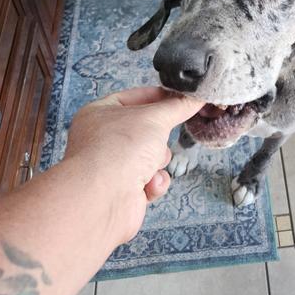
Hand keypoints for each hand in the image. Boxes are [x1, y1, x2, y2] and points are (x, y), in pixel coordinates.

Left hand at [64, 87, 203, 244]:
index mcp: (100, 113)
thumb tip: (195, 98)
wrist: (104, 199)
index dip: (158, 96)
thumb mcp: (155, 118)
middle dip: (159, 137)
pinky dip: (154, 182)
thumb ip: (177, 107)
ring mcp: (113, 165)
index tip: (180, 97)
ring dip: (157, 161)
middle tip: (159, 137)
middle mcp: (103, 138)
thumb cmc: (119, 149)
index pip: (134, 97)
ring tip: (149, 165)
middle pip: (146, 129)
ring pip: (152, 156)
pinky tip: (148, 184)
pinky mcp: (124, 190)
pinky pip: (150, 180)